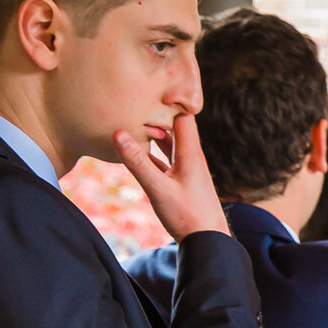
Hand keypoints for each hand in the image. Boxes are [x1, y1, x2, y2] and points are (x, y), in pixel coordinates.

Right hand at [115, 110, 228, 238]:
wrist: (209, 242)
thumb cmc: (188, 217)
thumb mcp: (158, 189)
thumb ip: (137, 162)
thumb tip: (118, 133)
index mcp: (191, 154)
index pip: (183, 116)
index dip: (170, 100)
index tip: (151, 84)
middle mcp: (191, 158)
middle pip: (175, 128)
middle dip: (156, 114)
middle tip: (133, 99)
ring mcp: (187, 170)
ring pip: (169, 144)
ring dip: (153, 134)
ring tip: (131, 120)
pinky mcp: (181, 182)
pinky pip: (164, 160)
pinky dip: (151, 153)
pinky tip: (135, 152)